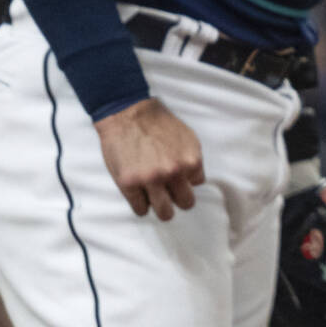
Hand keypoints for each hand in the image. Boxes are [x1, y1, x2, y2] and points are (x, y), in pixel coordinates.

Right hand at [95, 97, 203, 219]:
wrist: (128, 113)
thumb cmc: (157, 123)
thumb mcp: (187, 138)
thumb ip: (191, 159)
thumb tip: (194, 180)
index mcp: (191, 161)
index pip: (197, 184)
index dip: (186, 180)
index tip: (178, 176)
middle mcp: (173, 173)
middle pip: (186, 203)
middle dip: (178, 200)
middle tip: (170, 194)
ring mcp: (150, 180)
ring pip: (164, 213)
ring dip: (161, 209)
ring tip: (156, 202)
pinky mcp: (129, 185)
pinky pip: (141, 210)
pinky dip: (141, 206)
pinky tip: (140, 197)